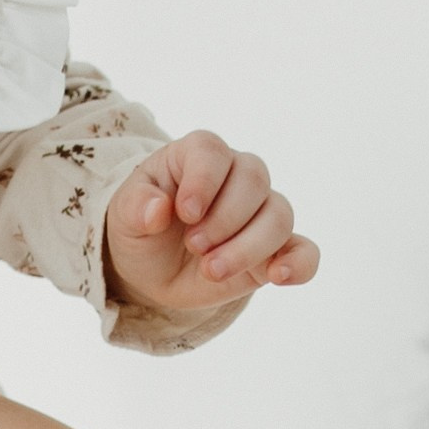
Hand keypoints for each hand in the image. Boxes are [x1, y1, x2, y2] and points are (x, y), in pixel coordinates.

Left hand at [103, 132, 318, 324]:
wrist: (153, 269)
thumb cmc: (142, 228)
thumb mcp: (124, 217)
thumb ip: (136, 207)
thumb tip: (156, 210)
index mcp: (198, 156)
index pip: (212, 152)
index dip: (203, 180)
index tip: (184, 213)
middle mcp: (237, 176)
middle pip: (254, 180)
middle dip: (224, 220)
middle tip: (193, 246)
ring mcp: (260, 213)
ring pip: (279, 216)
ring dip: (248, 247)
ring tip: (212, 270)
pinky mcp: (275, 250)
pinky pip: (304, 251)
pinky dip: (299, 263)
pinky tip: (279, 276)